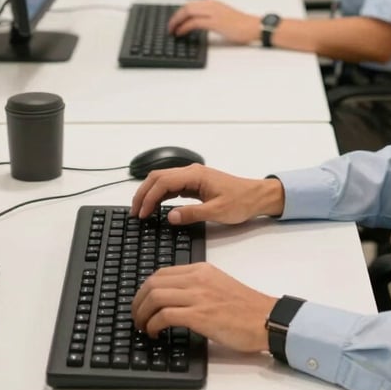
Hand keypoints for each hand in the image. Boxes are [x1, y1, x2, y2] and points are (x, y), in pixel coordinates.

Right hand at [130, 164, 284, 223]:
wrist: (256, 196)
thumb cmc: (240, 201)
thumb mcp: (217, 211)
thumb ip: (192, 214)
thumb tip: (170, 217)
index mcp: (195, 175)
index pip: (163, 182)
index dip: (149, 197)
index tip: (141, 214)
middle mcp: (191, 172)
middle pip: (158, 177)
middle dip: (143, 193)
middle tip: (134, 212)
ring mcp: (192, 177)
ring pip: (163, 180)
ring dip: (150, 193)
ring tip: (140, 210)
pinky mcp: (194, 184)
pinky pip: (171, 186)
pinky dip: (160, 195)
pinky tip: (155, 207)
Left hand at [132, 262, 277, 351]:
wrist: (264, 318)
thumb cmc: (245, 307)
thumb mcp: (218, 284)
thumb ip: (197, 285)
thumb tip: (173, 299)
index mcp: (201, 269)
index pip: (162, 273)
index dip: (145, 289)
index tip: (142, 303)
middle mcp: (197, 279)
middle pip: (153, 282)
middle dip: (138, 301)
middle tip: (136, 317)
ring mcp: (198, 296)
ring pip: (155, 296)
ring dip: (142, 314)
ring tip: (143, 327)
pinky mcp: (199, 315)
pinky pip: (165, 315)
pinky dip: (153, 325)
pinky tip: (155, 334)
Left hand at [167, 0, 258, 43]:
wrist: (254, 27)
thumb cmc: (242, 25)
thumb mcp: (223, 17)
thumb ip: (210, 17)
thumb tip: (196, 24)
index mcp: (213, 3)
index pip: (191, 4)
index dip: (180, 13)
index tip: (174, 21)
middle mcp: (212, 5)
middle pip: (187, 7)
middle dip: (175, 17)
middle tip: (170, 26)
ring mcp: (213, 13)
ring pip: (188, 12)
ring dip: (177, 22)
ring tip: (172, 30)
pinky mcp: (215, 22)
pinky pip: (194, 22)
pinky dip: (184, 27)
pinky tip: (181, 33)